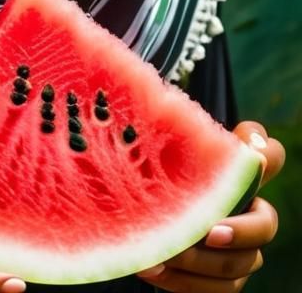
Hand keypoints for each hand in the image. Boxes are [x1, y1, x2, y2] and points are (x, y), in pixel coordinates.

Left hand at [137, 122, 284, 290]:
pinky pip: (212, 288)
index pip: (271, 157)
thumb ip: (197, 135)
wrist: (141, 208)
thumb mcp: (172, 147)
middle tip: (209, 232)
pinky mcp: (221, 279)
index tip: (252, 162)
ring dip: (199, 262)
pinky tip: (152, 269)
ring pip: (237, 264)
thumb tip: (231, 135)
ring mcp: (240, 251)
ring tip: (163, 253)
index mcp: (241, 175)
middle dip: (240, 231)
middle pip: (265, 226)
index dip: (267, 158)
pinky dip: (181, 281)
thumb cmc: (162, 170)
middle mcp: (249, 213)